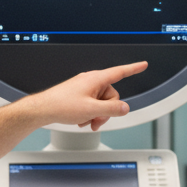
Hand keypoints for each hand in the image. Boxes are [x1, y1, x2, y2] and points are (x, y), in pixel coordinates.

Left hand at [22, 62, 147, 130]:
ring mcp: (85, 88)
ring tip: (86, 121)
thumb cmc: (62, 105)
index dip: (133, 68)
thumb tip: (125, 108)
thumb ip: (112, 109)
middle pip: (112, 95)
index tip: (143, 65)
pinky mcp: (79, 94)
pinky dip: (90, 113)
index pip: (120, 72)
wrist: (43, 109)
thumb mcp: (91, 110)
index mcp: (96, 79)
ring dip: (97, 114)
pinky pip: (93, 104)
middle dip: (107, 111)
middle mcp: (91, 81)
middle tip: (97, 120)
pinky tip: (81, 120)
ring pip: (102, 102)